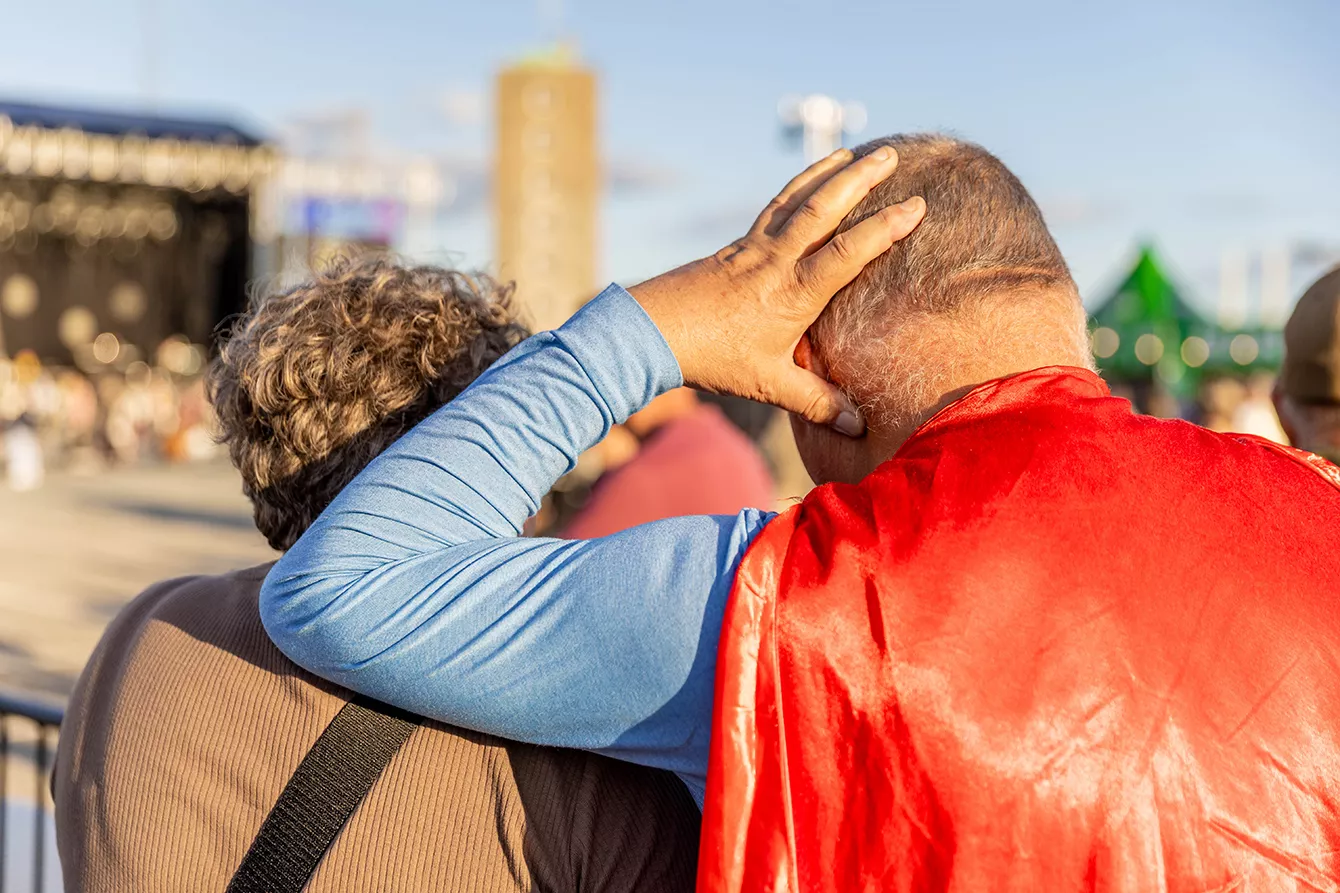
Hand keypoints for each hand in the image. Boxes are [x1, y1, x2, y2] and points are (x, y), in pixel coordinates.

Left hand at [628, 147, 924, 435]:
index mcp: (793, 293)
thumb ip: (816, 402)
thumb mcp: (768, 385)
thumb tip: (858, 426)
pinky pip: (776, 206)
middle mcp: (777, 261)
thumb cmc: (713, 358)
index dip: (885, 228)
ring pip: (798, 199)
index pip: (848, 252)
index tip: (917, 206)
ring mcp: (755, 247)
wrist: (653, 332)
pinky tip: (811, 177)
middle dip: (861, 180)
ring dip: (829, 172)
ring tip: (855, 152)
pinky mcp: (738, 245)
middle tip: (892, 155)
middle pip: (824, 209)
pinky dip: (798, 187)